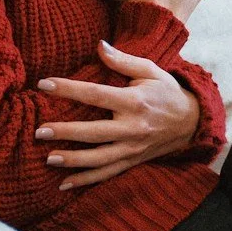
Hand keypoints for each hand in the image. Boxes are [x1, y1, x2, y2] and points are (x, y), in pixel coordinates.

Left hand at [34, 42, 203, 189]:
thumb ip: (123, 60)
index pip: (95, 94)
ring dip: (73, 161)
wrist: (192, 122)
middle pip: (94, 132)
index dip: (68, 89)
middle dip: (66, 132)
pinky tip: (63, 184)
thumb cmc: (166, 92)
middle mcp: (132, 128)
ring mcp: (132, 148)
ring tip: (48, 159)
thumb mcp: (150, 70)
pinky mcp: (132, 161)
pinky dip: (85, 181)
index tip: (44, 84)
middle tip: (39, 131)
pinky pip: (107, 174)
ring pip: (99, 159)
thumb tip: (99, 45)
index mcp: (134, 102)